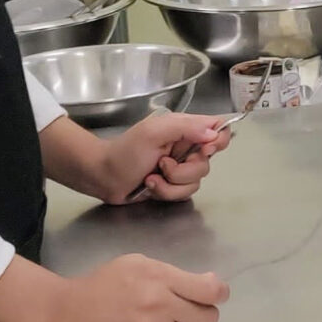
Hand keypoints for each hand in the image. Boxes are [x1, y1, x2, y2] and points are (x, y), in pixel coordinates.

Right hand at [45, 253, 228, 321]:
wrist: (60, 317)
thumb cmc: (98, 286)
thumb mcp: (135, 265)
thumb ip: (173, 274)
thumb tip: (212, 283)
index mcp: (157, 277)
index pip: (209, 291)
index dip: (219, 294)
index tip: (217, 295)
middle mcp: (158, 304)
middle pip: (207, 317)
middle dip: (201, 313)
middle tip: (185, 310)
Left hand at [53, 113, 229, 204]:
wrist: (103, 177)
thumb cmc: (125, 151)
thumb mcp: (153, 132)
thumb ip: (185, 128)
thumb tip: (213, 133)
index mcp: (184, 128)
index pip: (217, 129)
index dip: (218, 140)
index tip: (205, 149)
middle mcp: (185, 148)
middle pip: (208, 162)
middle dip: (185, 170)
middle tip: (163, 164)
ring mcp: (179, 168)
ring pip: (195, 182)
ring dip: (172, 183)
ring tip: (151, 177)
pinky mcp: (172, 186)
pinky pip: (183, 194)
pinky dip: (166, 192)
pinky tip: (150, 185)